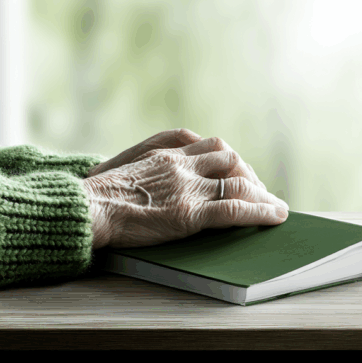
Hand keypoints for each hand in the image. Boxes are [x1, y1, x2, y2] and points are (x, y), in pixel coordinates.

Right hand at [82, 138, 288, 248]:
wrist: (85, 209)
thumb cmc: (94, 199)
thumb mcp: (120, 173)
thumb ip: (145, 172)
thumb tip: (155, 188)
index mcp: (163, 153)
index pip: (207, 145)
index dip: (228, 160)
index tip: (238, 172)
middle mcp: (180, 164)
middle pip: (228, 158)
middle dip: (248, 174)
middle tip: (259, 191)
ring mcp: (188, 187)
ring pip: (239, 182)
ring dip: (262, 194)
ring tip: (275, 207)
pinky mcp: (191, 213)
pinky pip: (236, 209)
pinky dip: (261, 212)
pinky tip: (276, 217)